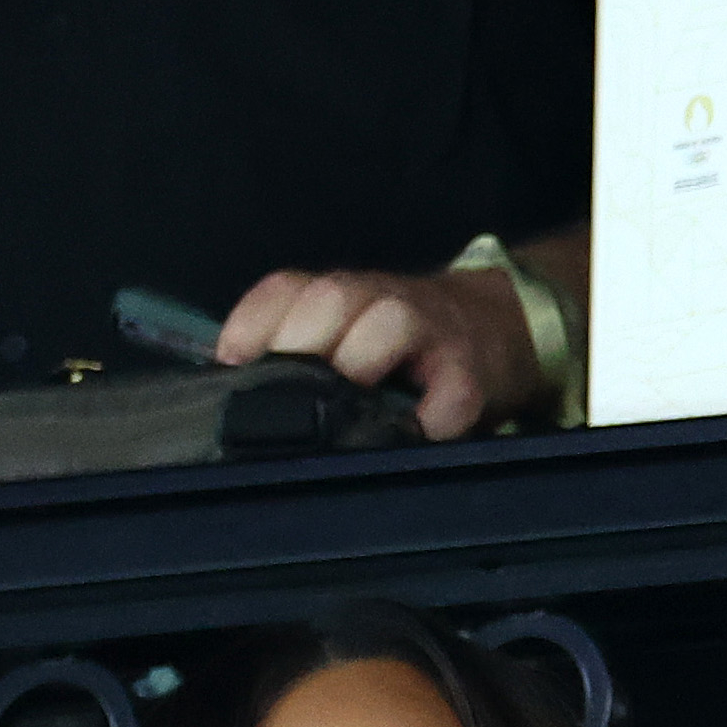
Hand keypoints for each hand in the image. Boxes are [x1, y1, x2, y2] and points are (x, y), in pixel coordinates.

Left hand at [214, 265, 537, 438]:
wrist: (494, 328)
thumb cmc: (402, 349)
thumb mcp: (347, 333)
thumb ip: (300, 353)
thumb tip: (235, 392)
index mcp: (339, 295)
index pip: (283, 291)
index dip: (252, 326)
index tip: (232, 365)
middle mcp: (379, 300)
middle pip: (331, 298)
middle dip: (302, 343)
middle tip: (292, 396)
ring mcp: (430, 331)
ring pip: (390, 321)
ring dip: (363, 362)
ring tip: (351, 410)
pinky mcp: (471, 373)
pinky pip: (451, 391)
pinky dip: (430, 418)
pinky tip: (414, 435)